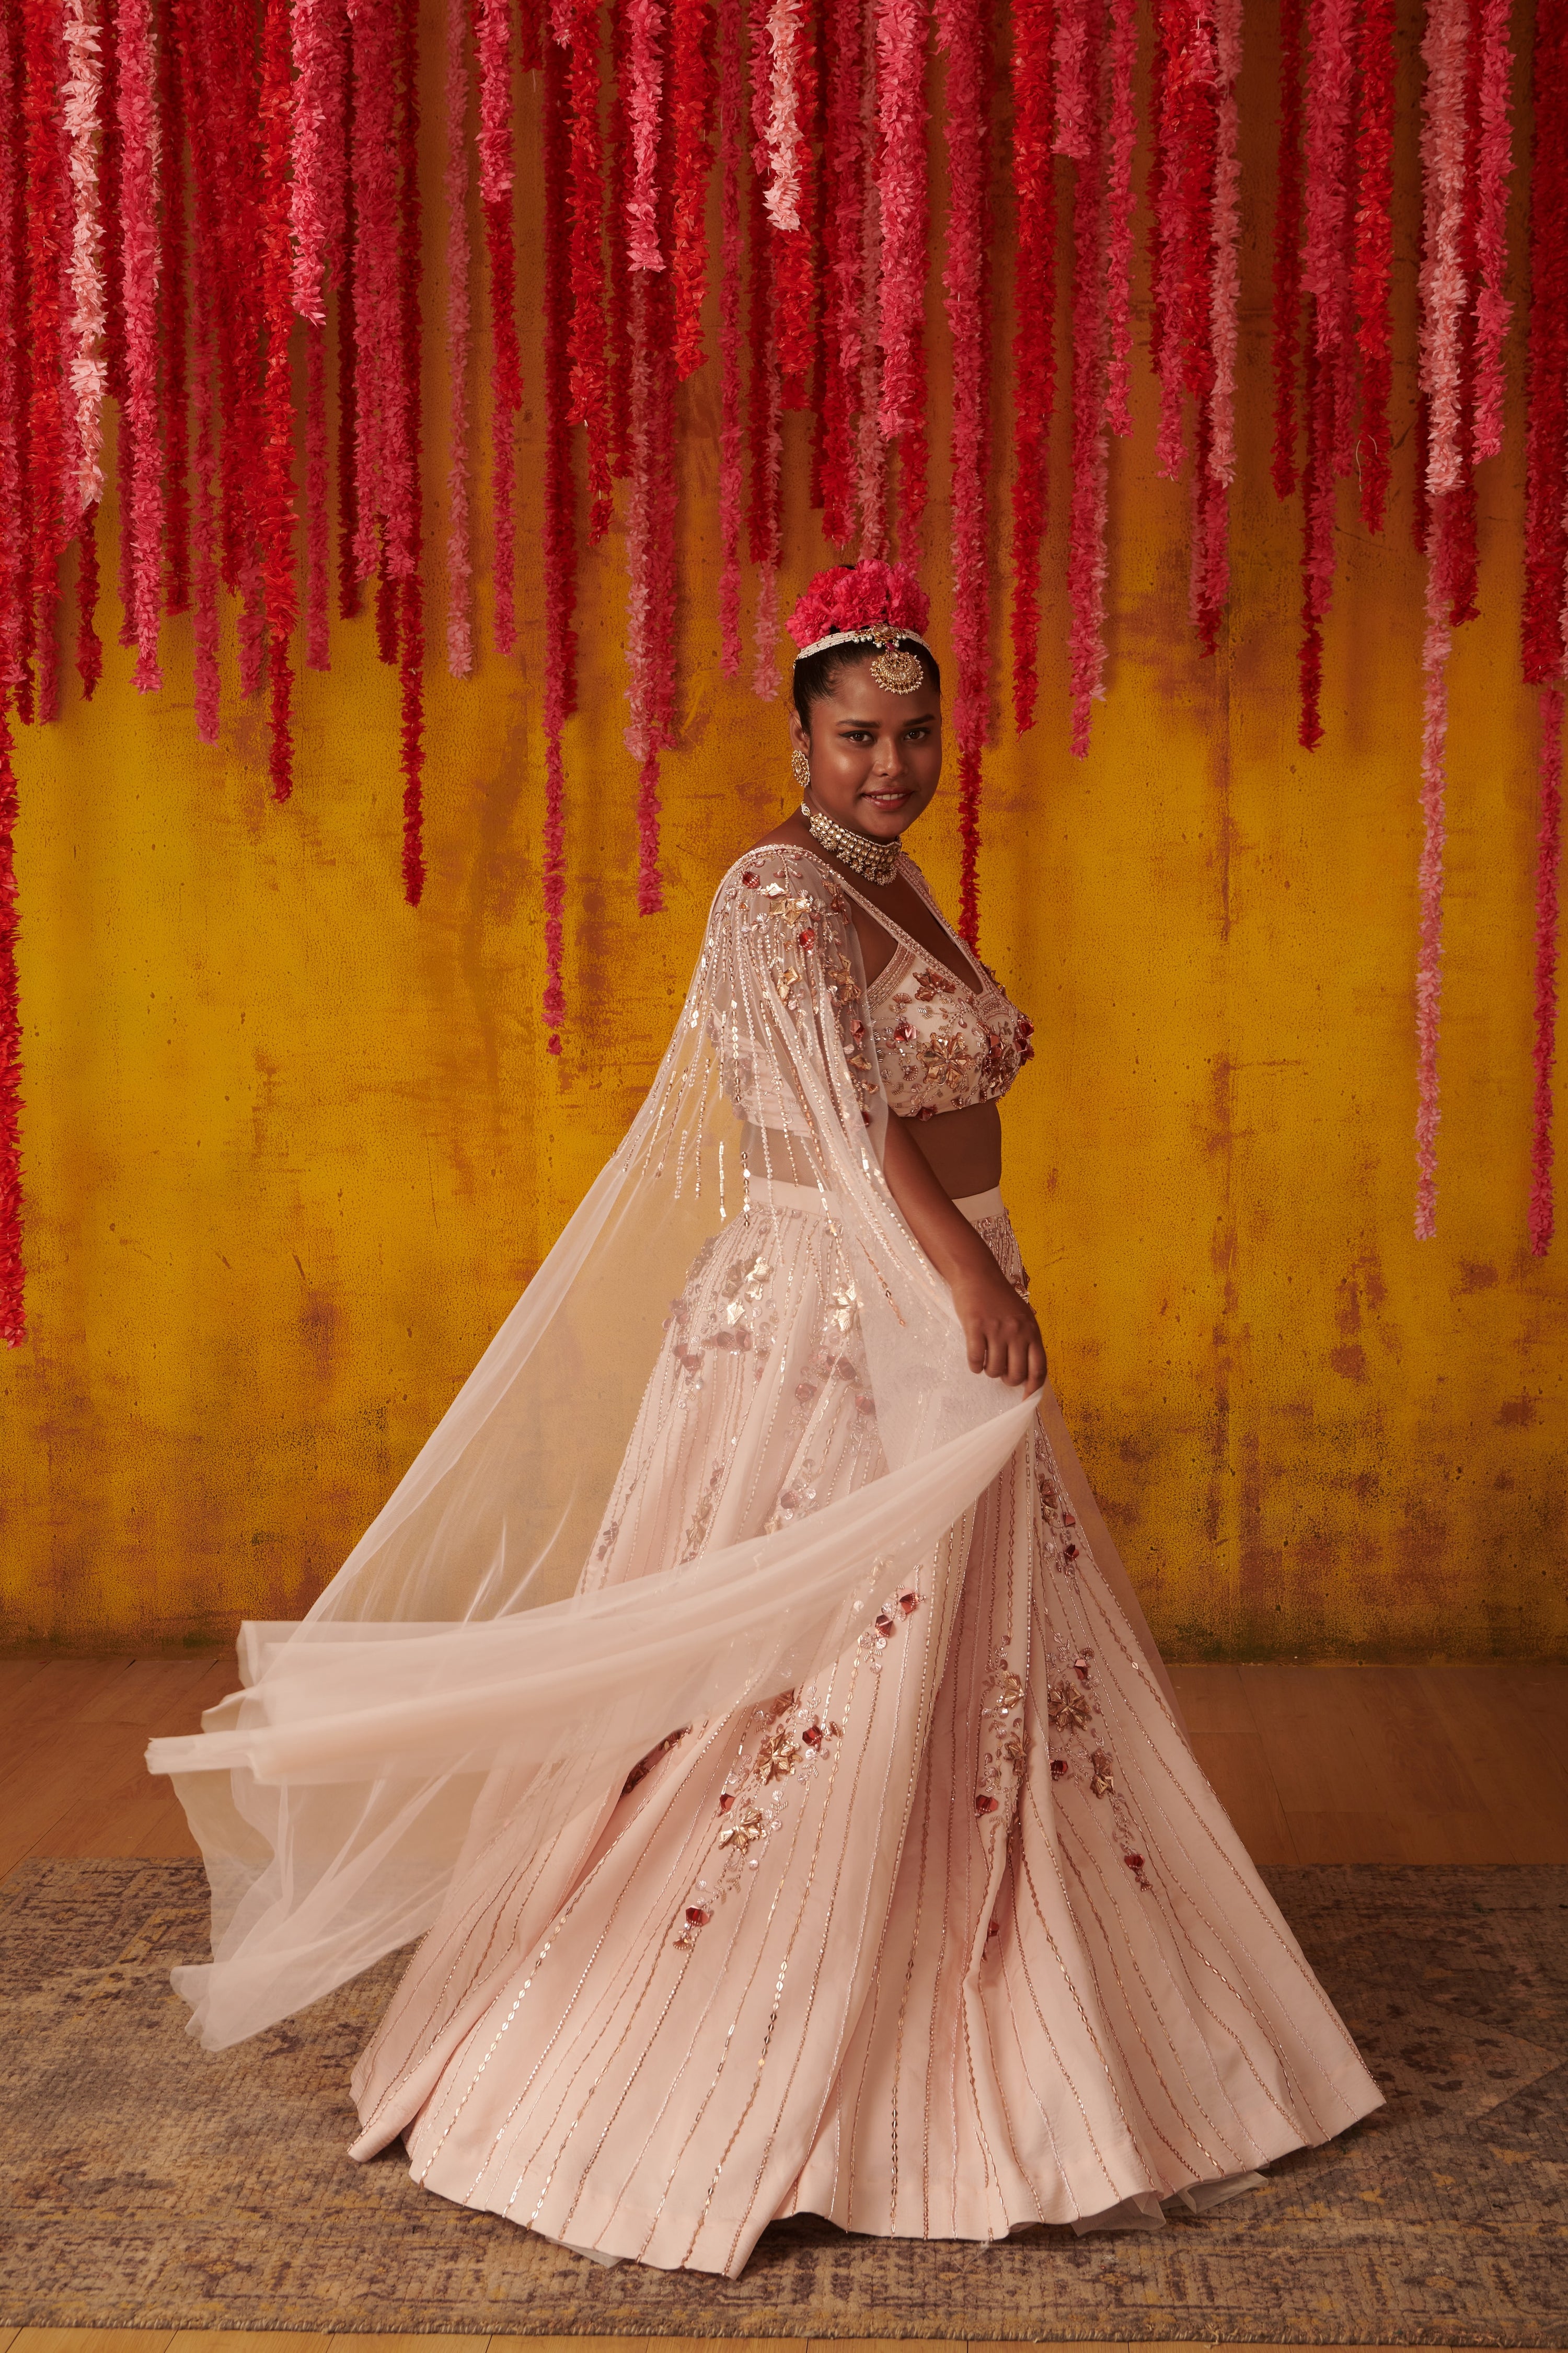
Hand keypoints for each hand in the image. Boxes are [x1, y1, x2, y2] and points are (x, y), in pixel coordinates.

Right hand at [951, 1266, 1046, 1395]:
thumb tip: (1028, 1373)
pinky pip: (976, 1360)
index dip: (1033, 1388)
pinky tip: (974, 1359)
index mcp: (1032, 1331)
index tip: (1025, 1398)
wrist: (977, 1274)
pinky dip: (974, 1365)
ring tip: (987, 1360)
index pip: (1039, 1369)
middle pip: (1016, 1374)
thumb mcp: (1022, 1316)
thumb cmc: (999, 1297)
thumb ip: (1027, 1341)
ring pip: (994, 1370)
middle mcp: (1017, 1332)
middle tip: (1000, 1371)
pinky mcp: (976, 1327)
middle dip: (1007, 1379)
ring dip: (989, 1371)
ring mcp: (997, 1330)